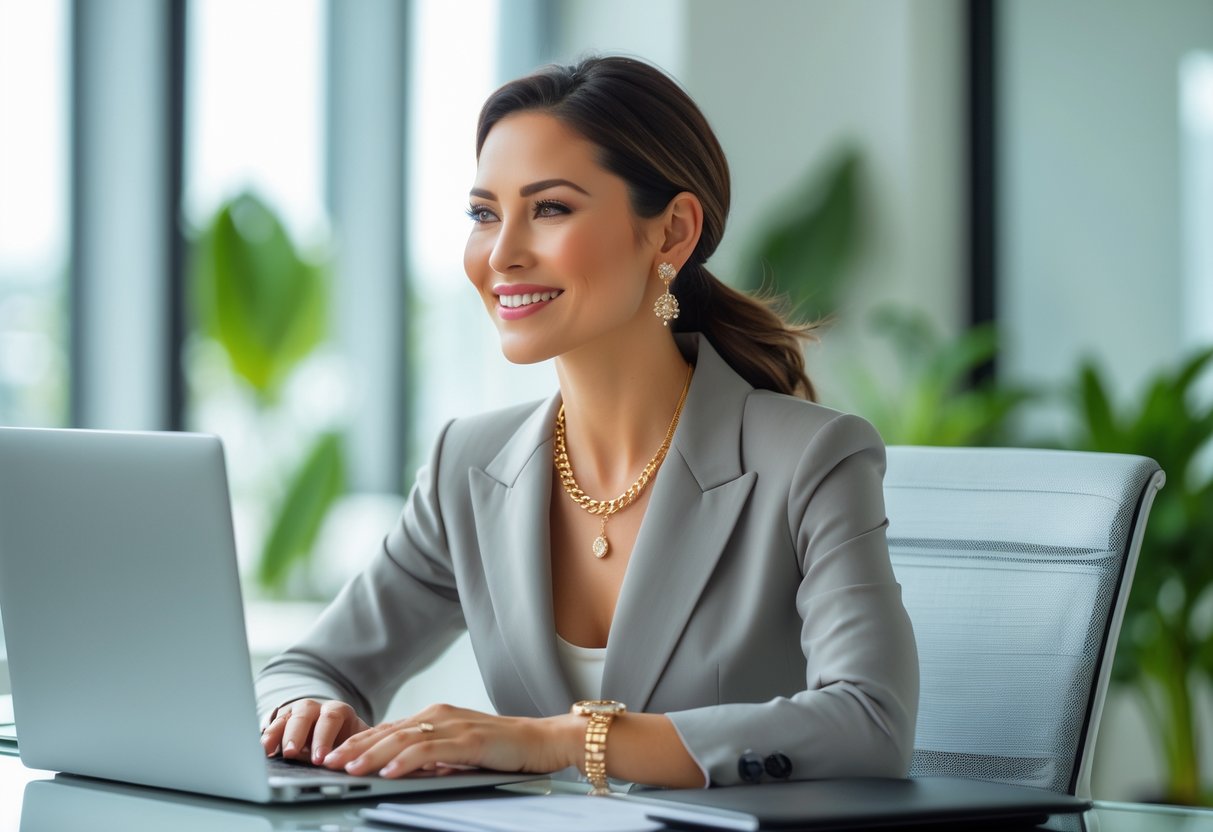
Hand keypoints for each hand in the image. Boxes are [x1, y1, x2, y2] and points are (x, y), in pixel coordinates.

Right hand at [260, 698, 370, 765]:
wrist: (340, 734)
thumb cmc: (349, 741)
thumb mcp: (356, 743)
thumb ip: (354, 751)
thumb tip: (354, 765)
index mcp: (339, 711)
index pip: (331, 718)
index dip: (324, 737)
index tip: (320, 759)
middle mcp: (317, 708)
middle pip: (305, 714)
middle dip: (298, 735)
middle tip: (292, 754)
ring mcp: (298, 713)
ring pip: (287, 718)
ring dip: (278, 734)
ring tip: (269, 751)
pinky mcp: (283, 722)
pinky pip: (273, 725)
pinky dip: (268, 737)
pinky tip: (263, 750)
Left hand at [321, 703, 580, 778]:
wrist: (543, 740)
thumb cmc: (504, 748)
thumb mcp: (458, 752)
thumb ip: (432, 757)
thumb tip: (399, 771)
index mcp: (436, 717)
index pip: (388, 729)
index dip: (358, 742)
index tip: (332, 756)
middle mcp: (440, 716)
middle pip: (389, 731)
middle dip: (355, 747)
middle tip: (327, 761)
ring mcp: (454, 725)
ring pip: (403, 738)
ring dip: (372, 754)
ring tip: (349, 768)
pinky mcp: (469, 739)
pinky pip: (431, 750)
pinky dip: (406, 760)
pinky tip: (389, 770)